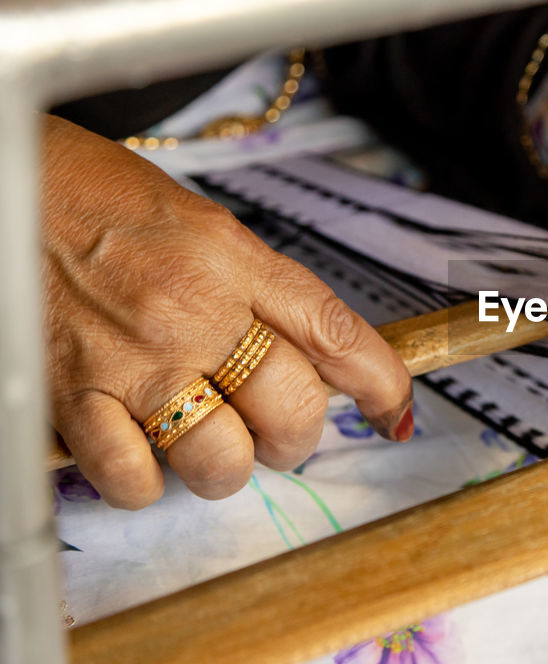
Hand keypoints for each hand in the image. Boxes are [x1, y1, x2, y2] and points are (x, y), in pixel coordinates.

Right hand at [41, 115, 413, 508]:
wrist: (5, 179)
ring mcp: (134, 357)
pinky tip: (139, 453)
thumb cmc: (97, 197)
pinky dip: (143, 483)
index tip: (392, 411)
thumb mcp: (202, 226)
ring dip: (225, 468)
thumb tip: (311, 355)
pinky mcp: (72, 393)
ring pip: (221, 459)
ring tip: (208, 445)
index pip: (336, 333)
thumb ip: (258, 288)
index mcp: (234, 260)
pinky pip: (132, 478)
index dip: (380, 383)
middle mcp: (195, 311)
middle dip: (296, 438)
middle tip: (278, 433)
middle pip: (291, 409)